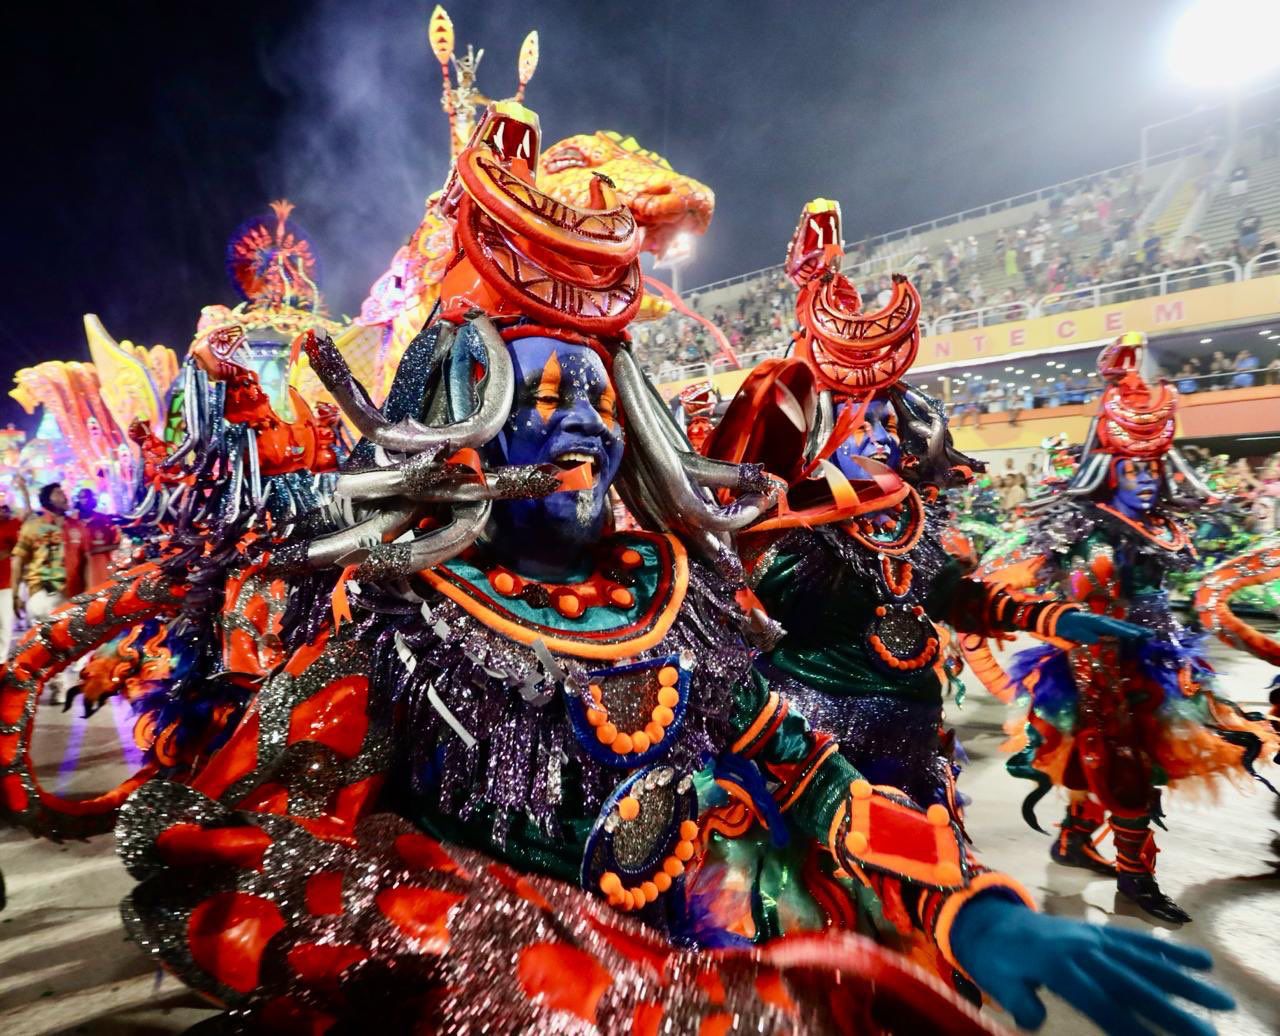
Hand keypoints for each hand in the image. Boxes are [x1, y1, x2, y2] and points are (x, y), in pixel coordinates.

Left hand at [950, 895, 1232, 1034]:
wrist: (989, 918)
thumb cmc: (995, 958)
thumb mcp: (998, 982)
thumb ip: (1019, 1002)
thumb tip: (1036, 1020)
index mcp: (1056, 965)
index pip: (1101, 1003)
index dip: (1131, 1027)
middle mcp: (1082, 948)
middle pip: (1133, 983)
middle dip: (1173, 1009)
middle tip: (1210, 1033)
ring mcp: (1093, 936)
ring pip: (1145, 960)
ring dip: (1184, 980)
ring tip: (1220, 999)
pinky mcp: (1098, 930)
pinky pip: (1137, 941)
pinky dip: (1168, 951)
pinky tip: (1199, 962)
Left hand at [1056, 609, 1151, 643]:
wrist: (1066, 619)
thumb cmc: (1072, 626)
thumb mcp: (1077, 632)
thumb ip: (1086, 637)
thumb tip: (1097, 640)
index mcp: (1098, 622)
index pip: (1115, 628)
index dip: (1126, 632)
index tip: (1137, 636)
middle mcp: (1105, 621)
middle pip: (1123, 626)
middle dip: (1137, 630)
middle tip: (1150, 634)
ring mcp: (1107, 622)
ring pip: (1124, 627)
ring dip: (1136, 630)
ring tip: (1149, 634)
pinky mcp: (1107, 626)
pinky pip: (1120, 629)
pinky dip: (1130, 631)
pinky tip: (1138, 635)